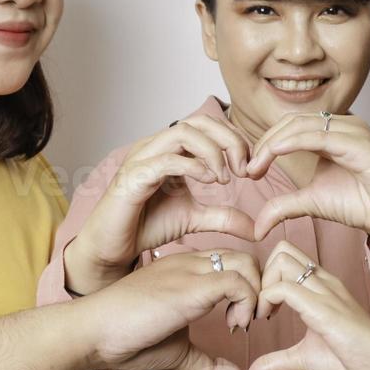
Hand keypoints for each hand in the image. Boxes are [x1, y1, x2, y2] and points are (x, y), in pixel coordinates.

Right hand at [66, 115, 256, 293]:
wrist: (113, 248)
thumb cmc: (144, 227)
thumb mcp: (194, 219)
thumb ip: (223, 217)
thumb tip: (256, 228)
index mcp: (171, 150)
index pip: (208, 126)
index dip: (235, 140)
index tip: (250, 169)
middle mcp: (155, 147)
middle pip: (199, 121)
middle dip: (230, 140)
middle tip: (244, 169)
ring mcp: (143, 159)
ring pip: (183, 132)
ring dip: (213, 152)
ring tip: (224, 178)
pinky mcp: (133, 177)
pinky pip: (166, 159)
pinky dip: (193, 166)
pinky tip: (209, 182)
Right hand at [83, 249, 261, 369]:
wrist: (92, 332)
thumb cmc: (127, 339)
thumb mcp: (179, 353)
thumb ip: (211, 365)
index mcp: (185, 269)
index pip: (233, 261)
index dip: (249, 288)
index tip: (242, 321)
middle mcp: (190, 263)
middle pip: (246, 257)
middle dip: (261, 289)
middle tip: (249, 322)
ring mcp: (190, 272)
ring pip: (246, 263)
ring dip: (256, 296)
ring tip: (240, 325)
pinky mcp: (190, 288)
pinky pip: (236, 282)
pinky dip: (247, 303)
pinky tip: (233, 326)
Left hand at [246, 113, 369, 259]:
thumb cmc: (362, 205)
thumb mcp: (311, 203)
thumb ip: (283, 206)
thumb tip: (256, 226)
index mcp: (331, 134)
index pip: (290, 127)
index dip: (265, 143)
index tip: (250, 169)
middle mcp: (342, 126)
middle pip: (292, 122)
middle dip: (265, 142)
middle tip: (250, 167)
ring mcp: (352, 131)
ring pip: (302, 125)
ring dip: (274, 142)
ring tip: (258, 165)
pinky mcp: (360, 142)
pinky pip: (320, 135)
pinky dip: (294, 142)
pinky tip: (275, 154)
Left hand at [246, 241, 369, 369]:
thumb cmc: (356, 361)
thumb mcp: (304, 359)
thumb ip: (276, 362)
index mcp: (321, 287)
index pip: (286, 259)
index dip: (264, 280)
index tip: (260, 312)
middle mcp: (324, 282)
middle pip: (281, 250)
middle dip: (260, 275)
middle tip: (258, 308)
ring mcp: (325, 292)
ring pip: (281, 260)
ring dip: (262, 284)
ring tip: (263, 314)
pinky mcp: (325, 309)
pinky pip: (285, 288)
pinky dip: (266, 300)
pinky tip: (268, 320)